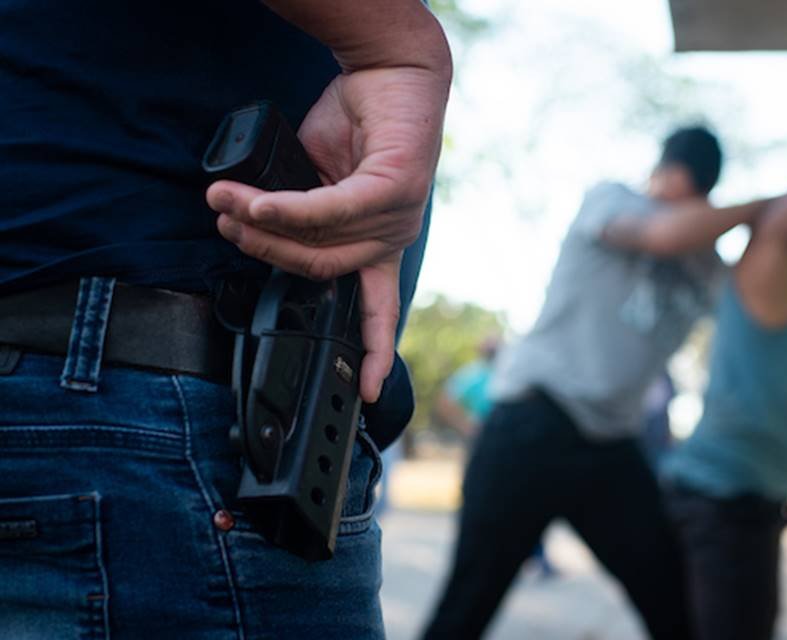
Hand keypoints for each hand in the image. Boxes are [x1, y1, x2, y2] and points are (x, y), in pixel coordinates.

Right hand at [207, 62, 450, 402]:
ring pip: (316, 242)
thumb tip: (259, 228)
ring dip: (260, 224)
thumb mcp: (320, 180)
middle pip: (318, 270)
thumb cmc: (356, 125)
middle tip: (225, 222)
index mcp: (381, 245)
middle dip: (263, 252)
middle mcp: (393, 238)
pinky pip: (327, 211)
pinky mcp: (392, 188)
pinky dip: (285, 208)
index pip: (378, 310)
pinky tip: (253, 200)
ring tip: (224, 201)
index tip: (364, 391)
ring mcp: (397, 216)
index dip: (370, 352)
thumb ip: (300, 213)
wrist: (390, 73)